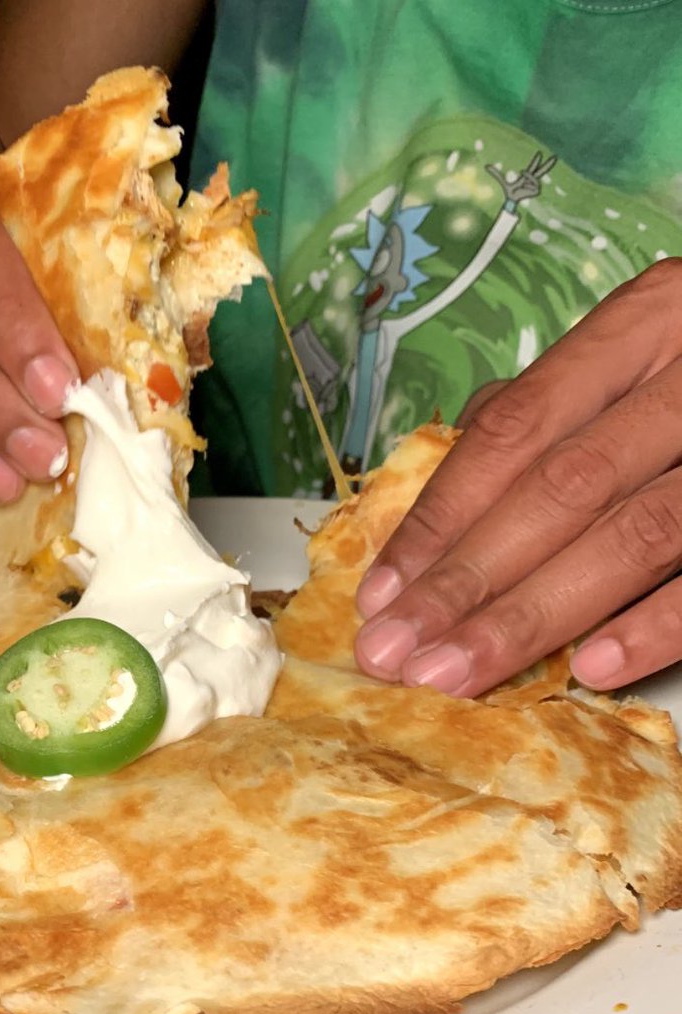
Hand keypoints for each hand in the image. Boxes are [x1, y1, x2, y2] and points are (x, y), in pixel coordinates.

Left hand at [353, 259, 681, 695]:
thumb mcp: (650, 347)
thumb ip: (556, 401)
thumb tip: (449, 463)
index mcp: (647, 320)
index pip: (514, 433)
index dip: (439, 517)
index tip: (381, 593)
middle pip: (560, 489)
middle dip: (466, 581)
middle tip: (394, 656)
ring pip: (635, 535)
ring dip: (536, 615)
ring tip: (459, 673)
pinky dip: (661, 621)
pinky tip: (589, 668)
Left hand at [486, 150, 555, 206]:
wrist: (511, 200)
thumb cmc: (509, 190)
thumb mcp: (502, 180)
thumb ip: (495, 173)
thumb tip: (486, 166)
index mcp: (526, 176)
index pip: (532, 166)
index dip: (536, 160)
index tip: (540, 153)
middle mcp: (532, 180)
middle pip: (542, 170)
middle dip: (548, 164)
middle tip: (555, 157)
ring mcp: (535, 185)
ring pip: (533, 177)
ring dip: (527, 179)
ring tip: (522, 184)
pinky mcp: (537, 191)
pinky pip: (533, 184)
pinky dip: (528, 186)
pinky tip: (525, 189)